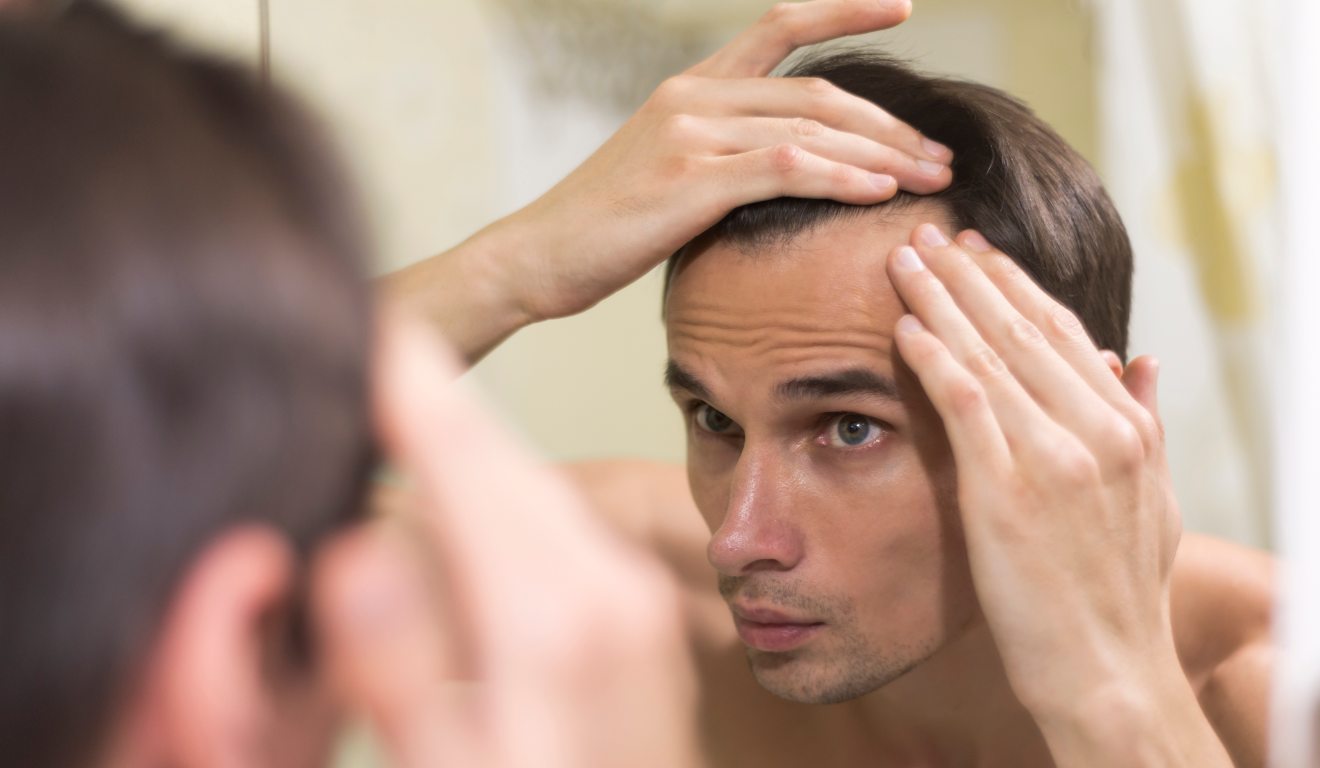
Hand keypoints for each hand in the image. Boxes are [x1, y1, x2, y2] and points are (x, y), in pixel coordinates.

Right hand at [312, 314, 696, 767]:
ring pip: (532, 487)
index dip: (412, 389)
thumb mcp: (457, 767)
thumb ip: (402, 665)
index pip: (469, 462)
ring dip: (468, 449)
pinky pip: (558, 526)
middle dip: (434, 404)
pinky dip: (502, 499)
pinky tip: (468, 503)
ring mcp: (629, 599)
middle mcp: (606, 588)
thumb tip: (354, 547)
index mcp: (554, 618)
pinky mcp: (633, 616)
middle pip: (503, 460)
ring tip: (405, 404)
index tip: (370, 325)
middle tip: (375, 350)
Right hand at [388, 0, 950, 361]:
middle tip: (939, 155)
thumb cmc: (604, 226)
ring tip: (930, 179)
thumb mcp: (666, 170)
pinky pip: (784, 169)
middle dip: (890, 125)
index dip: (843, 10)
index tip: (901, 7)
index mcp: (692, 86)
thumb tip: (787, 169)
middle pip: (818, 93)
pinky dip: (839, 178)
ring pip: (811, 130)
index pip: (779, 26)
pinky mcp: (689, 181)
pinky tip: (879, 194)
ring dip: (881, 156)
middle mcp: (694, 96)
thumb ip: (723, 153)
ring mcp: (690, 134)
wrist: (537, 256)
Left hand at [886, 225, 1229, 764]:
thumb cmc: (1120, 590)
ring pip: (990, 353)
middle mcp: (1097, 431)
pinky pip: (965, 403)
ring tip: (905, 259)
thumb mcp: (1154, 500)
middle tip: (930, 233)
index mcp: (1128, 428)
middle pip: (1022, 329)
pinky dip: (933, 357)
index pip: (1062, 334)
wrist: (1107, 668)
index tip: (979, 252)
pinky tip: (904, 324)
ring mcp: (1054, 457)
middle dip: (970, 275)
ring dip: (942, 299)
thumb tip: (1137, 359)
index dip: (1015, 286)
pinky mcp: (1007, 490)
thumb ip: (1145, 423)